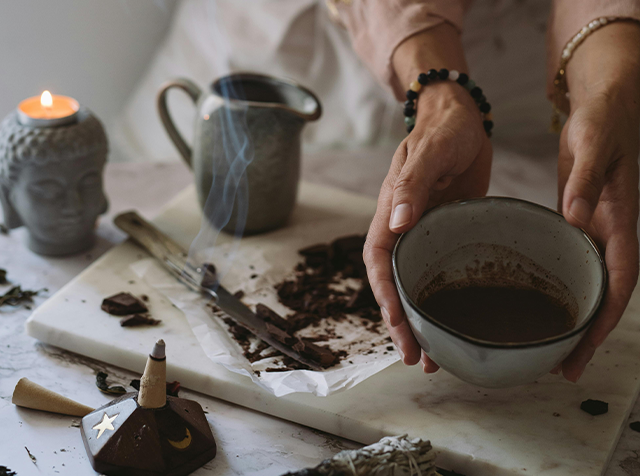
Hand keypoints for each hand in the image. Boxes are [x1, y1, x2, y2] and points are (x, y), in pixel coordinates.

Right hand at [364, 80, 491, 369]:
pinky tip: (455, 322)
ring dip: (420, 321)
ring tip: (432, 358)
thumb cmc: (444, 130)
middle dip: (401, 323)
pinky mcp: (447, 235)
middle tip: (416, 359)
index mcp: (392, 212)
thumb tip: (397, 222)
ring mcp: (425, 234)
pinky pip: (440, 273)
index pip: (380, 262)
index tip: (398, 325)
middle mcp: (404, 228)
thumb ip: (412, 184)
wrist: (462, 118)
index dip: (386, 296)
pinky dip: (444, 301)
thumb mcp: (430, 151)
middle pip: (394, 284)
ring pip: (416, 285)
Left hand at [555, 22, 639, 381]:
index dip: (603, 319)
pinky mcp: (580, 220)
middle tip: (564, 367)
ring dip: (576, 316)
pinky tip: (544, 301)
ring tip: (553, 349)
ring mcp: (596, 227)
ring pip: (589, 282)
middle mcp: (610, 231)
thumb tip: (573, 214)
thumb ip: (586, 179)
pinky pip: (574, 261)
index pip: (617, 282)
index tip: (583, 349)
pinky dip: (564, 286)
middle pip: (603, 293)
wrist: (605, 102)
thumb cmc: (605, 119)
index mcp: (620, 220)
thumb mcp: (595, 143)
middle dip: (588, 333)